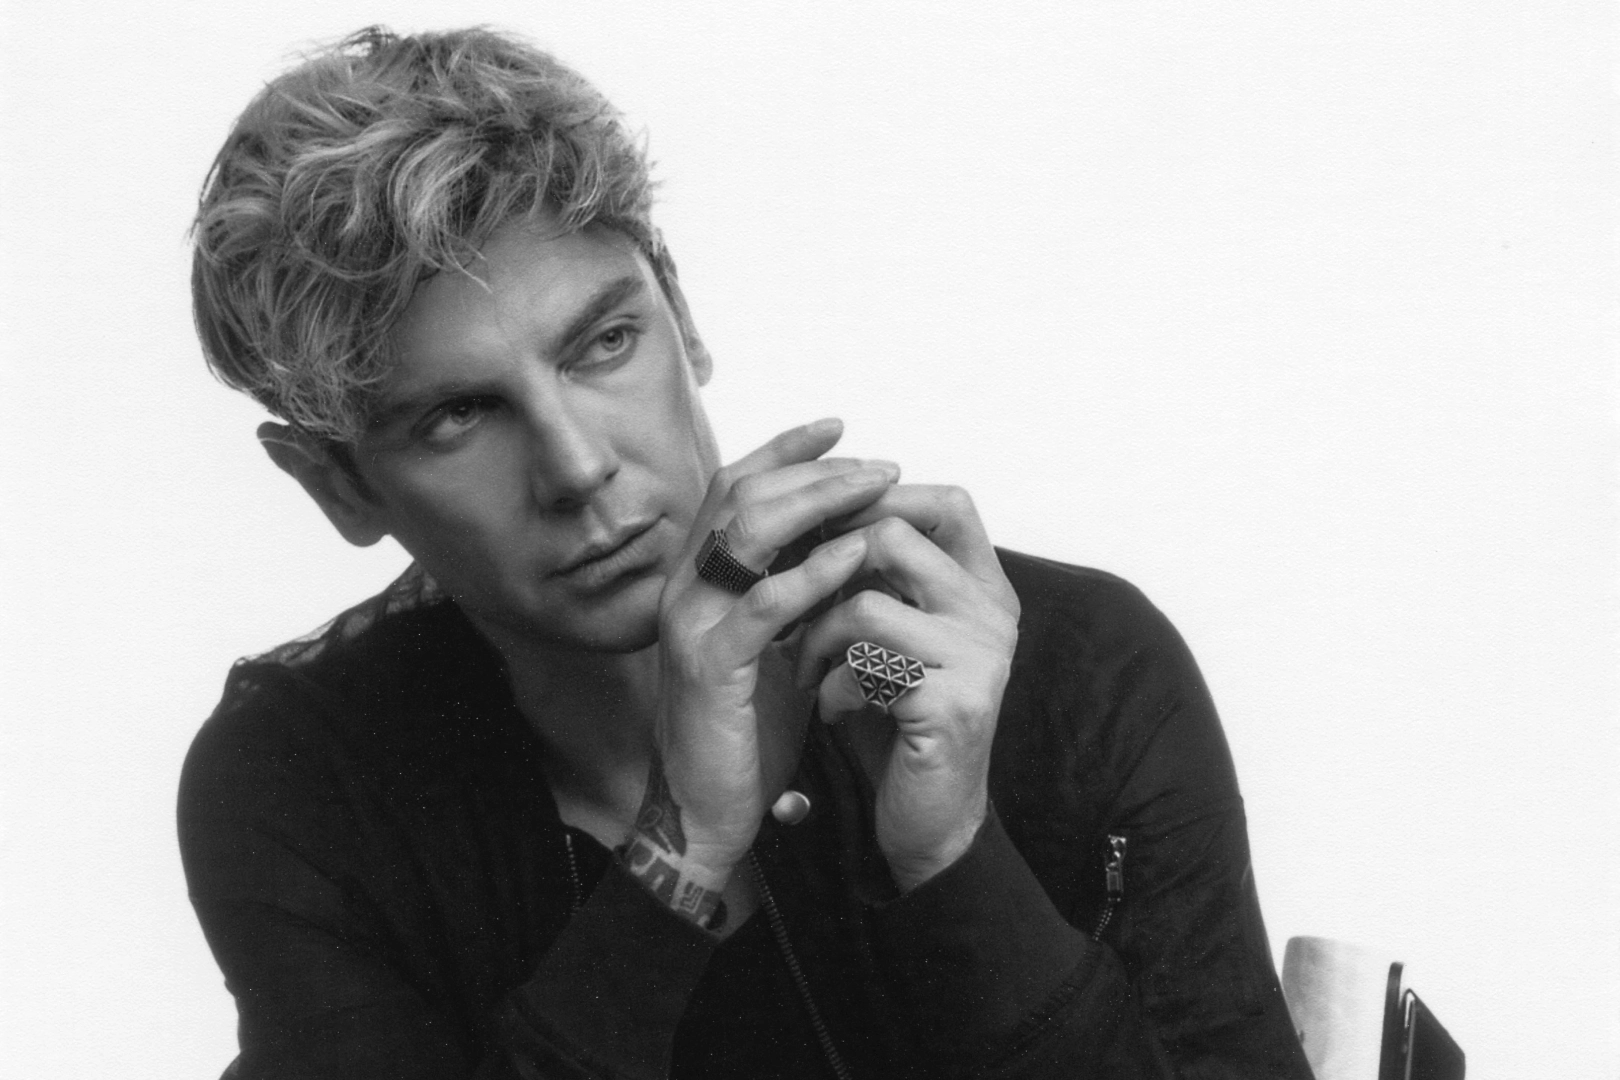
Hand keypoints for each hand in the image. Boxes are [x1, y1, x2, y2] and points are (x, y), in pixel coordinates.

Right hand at [622, 419, 898, 926]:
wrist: (710, 811)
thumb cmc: (747, 727)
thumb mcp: (780, 643)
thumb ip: (799, 591)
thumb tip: (852, 535)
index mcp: (698, 577)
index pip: (735, 487)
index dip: (784, 450)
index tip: (841, 427)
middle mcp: (684, 587)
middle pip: (744, 495)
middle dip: (816, 470)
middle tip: (879, 464)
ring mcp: (690, 623)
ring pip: (748, 532)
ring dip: (819, 503)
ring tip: (876, 491)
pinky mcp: (709, 665)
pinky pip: (762, 603)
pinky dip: (811, 572)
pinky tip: (855, 555)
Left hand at [794, 486, 1019, 890]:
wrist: (929, 818)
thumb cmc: (900, 717)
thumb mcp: (894, 634)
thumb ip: (881, 576)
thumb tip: (814, 507)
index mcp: (984, 587)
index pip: (949, 501)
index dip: (879, 498)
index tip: (823, 530)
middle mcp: (993, 614)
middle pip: (894, 536)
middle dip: (826, 569)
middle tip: (800, 607)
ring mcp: (980, 658)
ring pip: (865, 604)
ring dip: (817, 638)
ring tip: (808, 671)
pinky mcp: (953, 705)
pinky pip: (864, 666)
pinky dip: (830, 687)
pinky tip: (832, 712)